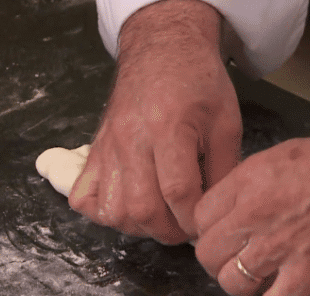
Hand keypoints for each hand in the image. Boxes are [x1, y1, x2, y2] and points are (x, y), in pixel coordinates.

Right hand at [69, 0, 241, 243]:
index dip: (193, 219)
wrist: (162, 50)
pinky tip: (128, 206)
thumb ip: (223, 170)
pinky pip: (83, 198)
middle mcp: (131, 139)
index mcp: (169, 128)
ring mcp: (108, 146)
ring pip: (111, 210)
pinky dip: (103, 213)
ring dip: (138, 226)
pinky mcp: (94, 151)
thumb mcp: (226, 123)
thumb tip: (214, 212)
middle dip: (168, 231)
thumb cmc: (198, 84)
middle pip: (141, 208)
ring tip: (160, 217)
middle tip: (185, 227)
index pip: (178, 192)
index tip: (205, 224)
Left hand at [194, 118, 309, 295]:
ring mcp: (280, 247)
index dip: (210, 232)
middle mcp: (255, 215)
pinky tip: (285, 295)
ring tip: (262, 278)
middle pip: (208, 255)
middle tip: (239, 259)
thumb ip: (248, 185)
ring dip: (243, 285)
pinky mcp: (308, 274)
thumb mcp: (279, 157)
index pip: (199, 219)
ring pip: (232, 284)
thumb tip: (232, 210)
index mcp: (246, 182)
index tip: (225, 236)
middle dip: (219, 261)